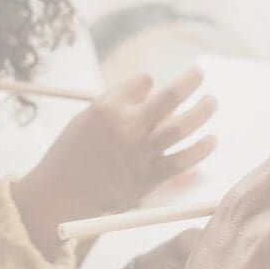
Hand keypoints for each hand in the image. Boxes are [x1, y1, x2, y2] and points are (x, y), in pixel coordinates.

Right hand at [12, 67, 215, 257]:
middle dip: (189, 81)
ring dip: (201, 111)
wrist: (58, 195)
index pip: (143, 82)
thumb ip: (118, 107)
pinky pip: (181, 161)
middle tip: (200, 73)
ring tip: (211, 102)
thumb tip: (153, 93)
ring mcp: (138, 153)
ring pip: (180, 126)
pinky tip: (211, 140)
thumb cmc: (71, 156)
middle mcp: (125, 126)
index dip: (150, 84)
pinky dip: (200, 150)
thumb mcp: (86, 121)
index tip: (152, 90)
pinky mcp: (146, 178)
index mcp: (107, 107)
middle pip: (168, 97)